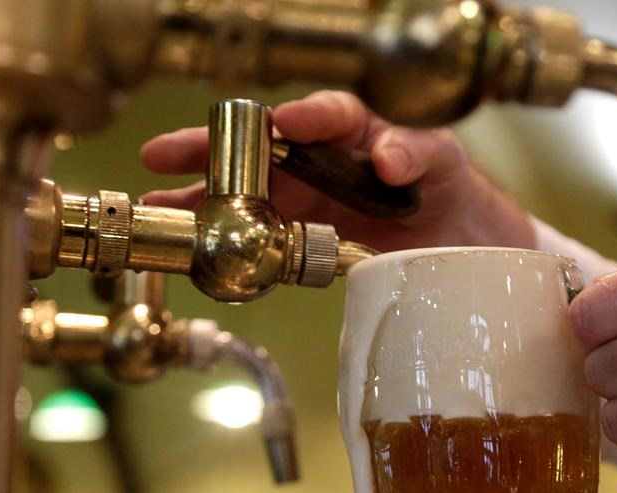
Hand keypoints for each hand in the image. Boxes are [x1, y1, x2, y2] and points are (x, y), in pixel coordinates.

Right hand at [140, 90, 535, 251]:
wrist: (456, 241)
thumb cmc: (447, 185)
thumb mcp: (444, 160)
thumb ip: (419, 150)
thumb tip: (389, 157)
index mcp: (352, 131)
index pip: (324, 116)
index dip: (303, 118)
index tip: (286, 122)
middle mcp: (320, 162)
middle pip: (258, 153)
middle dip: (209, 152)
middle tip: (164, 154)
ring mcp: (308, 202)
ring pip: (247, 197)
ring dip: (203, 203)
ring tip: (161, 207)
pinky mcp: (305, 242)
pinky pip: (264, 242)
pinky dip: (233, 247)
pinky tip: (201, 252)